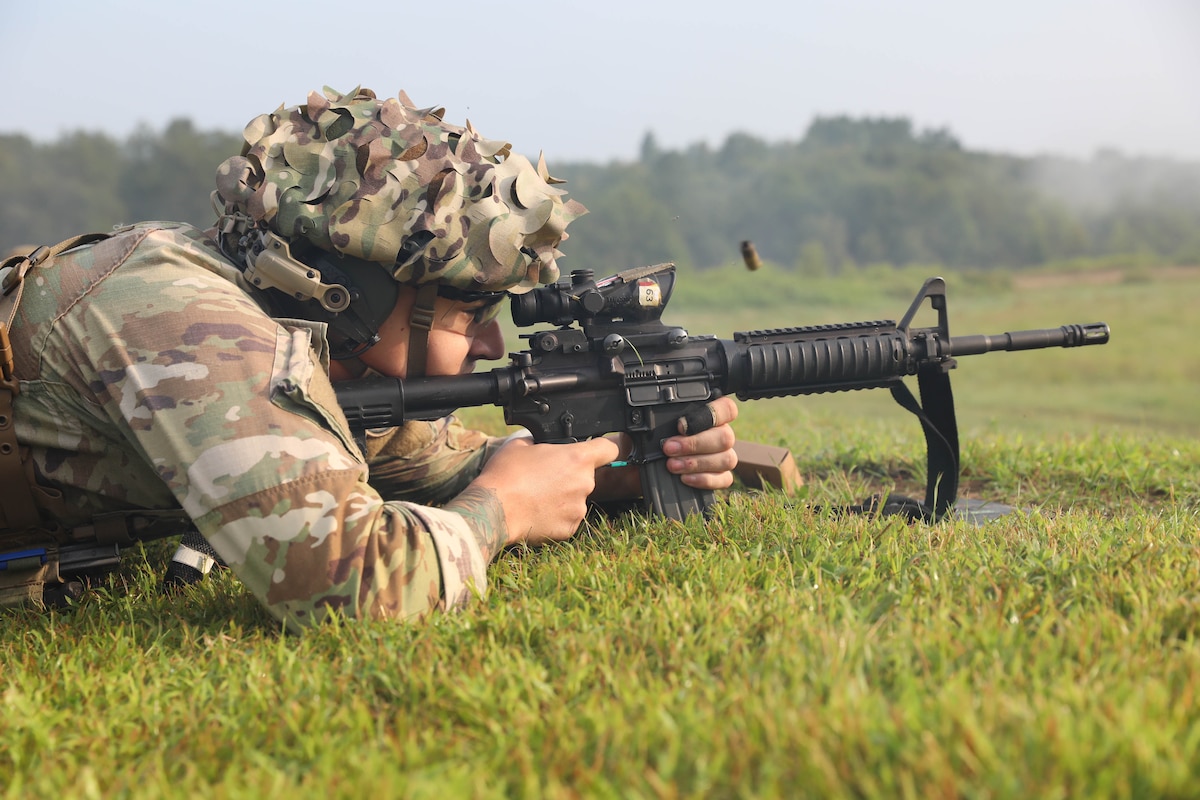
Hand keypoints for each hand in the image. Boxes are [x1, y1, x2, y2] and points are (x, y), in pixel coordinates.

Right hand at [472, 435, 619, 546]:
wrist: (494, 511)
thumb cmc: (505, 475)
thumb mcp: (520, 444)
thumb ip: (540, 441)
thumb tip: (540, 442)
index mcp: (577, 459)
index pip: (611, 448)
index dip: (611, 445)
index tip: (611, 446)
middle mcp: (584, 484)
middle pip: (587, 475)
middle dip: (571, 475)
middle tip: (545, 476)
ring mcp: (578, 509)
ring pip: (576, 498)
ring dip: (563, 496)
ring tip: (536, 495)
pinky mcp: (569, 529)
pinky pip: (567, 518)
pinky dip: (556, 516)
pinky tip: (536, 511)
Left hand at [593, 396, 739, 500]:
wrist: (637, 468)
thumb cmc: (645, 443)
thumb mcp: (644, 428)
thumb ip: (652, 421)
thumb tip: (648, 422)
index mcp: (706, 414)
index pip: (726, 408)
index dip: (709, 415)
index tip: (681, 425)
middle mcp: (719, 433)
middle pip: (725, 436)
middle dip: (695, 444)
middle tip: (669, 448)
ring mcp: (722, 456)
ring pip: (727, 458)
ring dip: (697, 463)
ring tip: (672, 466)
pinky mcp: (719, 476)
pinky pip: (724, 478)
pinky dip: (705, 479)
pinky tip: (685, 478)